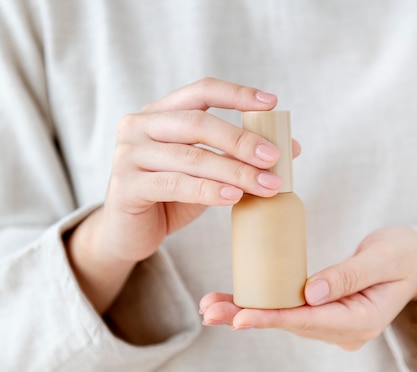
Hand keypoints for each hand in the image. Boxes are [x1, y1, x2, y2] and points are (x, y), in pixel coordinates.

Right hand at [66, 78, 298, 312]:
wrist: (128, 234)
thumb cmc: (170, 197)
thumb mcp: (207, 172)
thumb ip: (237, 156)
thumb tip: (291, 147)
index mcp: (159, 113)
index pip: (201, 91)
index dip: (237, 94)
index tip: (272, 103)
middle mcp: (138, 125)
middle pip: (198, 123)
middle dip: (242, 140)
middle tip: (274, 157)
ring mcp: (128, 154)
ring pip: (192, 157)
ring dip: (235, 171)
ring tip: (267, 185)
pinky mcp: (125, 185)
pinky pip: (176, 184)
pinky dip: (209, 190)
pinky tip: (234, 196)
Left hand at [200, 226, 416, 350]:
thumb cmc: (404, 254)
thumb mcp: (382, 258)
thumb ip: (348, 275)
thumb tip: (310, 293)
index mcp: (363, 320)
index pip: (310, 320)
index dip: (273, 318)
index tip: (241, 317)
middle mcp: (346, 330)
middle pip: (291, 324)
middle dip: (249, 316)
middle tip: (209, 312)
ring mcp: (336, 325)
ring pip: (286, 319)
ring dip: (249, 312)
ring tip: (211, 307)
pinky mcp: (327, 314)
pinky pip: (292, 311)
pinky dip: (264, 305)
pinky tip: (236, 302)